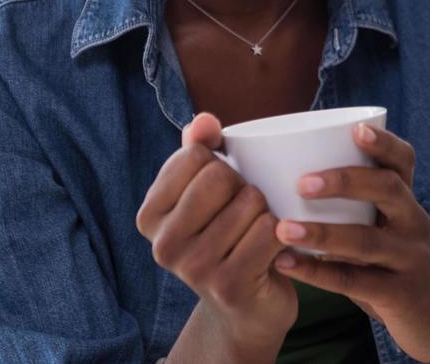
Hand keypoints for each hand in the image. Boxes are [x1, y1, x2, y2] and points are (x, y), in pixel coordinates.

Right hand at [137, 113, 297, 355]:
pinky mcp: (229, 286)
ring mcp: (194, 268)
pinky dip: (280, 233)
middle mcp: (163, 245)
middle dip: (244, 185)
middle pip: (220, 176)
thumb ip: (198, 150)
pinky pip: (268, 230)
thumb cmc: (226, 238)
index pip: (194, 155)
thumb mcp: (205, 193)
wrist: (246, 310)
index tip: (221, 190)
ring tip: (256, 232)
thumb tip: (203, 119)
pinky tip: (273, 250)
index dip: (220, 163)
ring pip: (250, 201)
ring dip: (265, 211)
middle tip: (244, 212)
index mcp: (149, 216)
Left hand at [269, 123, 429, 362]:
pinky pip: (355, 281)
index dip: (383, 143)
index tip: (356, 129)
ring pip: (367, 240)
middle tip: (302, 183)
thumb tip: (283, 173)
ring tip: (282, 230)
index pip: (403, 160)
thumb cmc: (392, 261)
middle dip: (345, 181)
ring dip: (322, 233)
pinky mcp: (400, 294)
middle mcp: (413, 222)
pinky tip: (286, 265)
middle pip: (387, 189)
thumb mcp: (384, 227)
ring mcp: (410, 258)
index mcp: (406, 199)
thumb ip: (351, 205)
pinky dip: (317, 273)